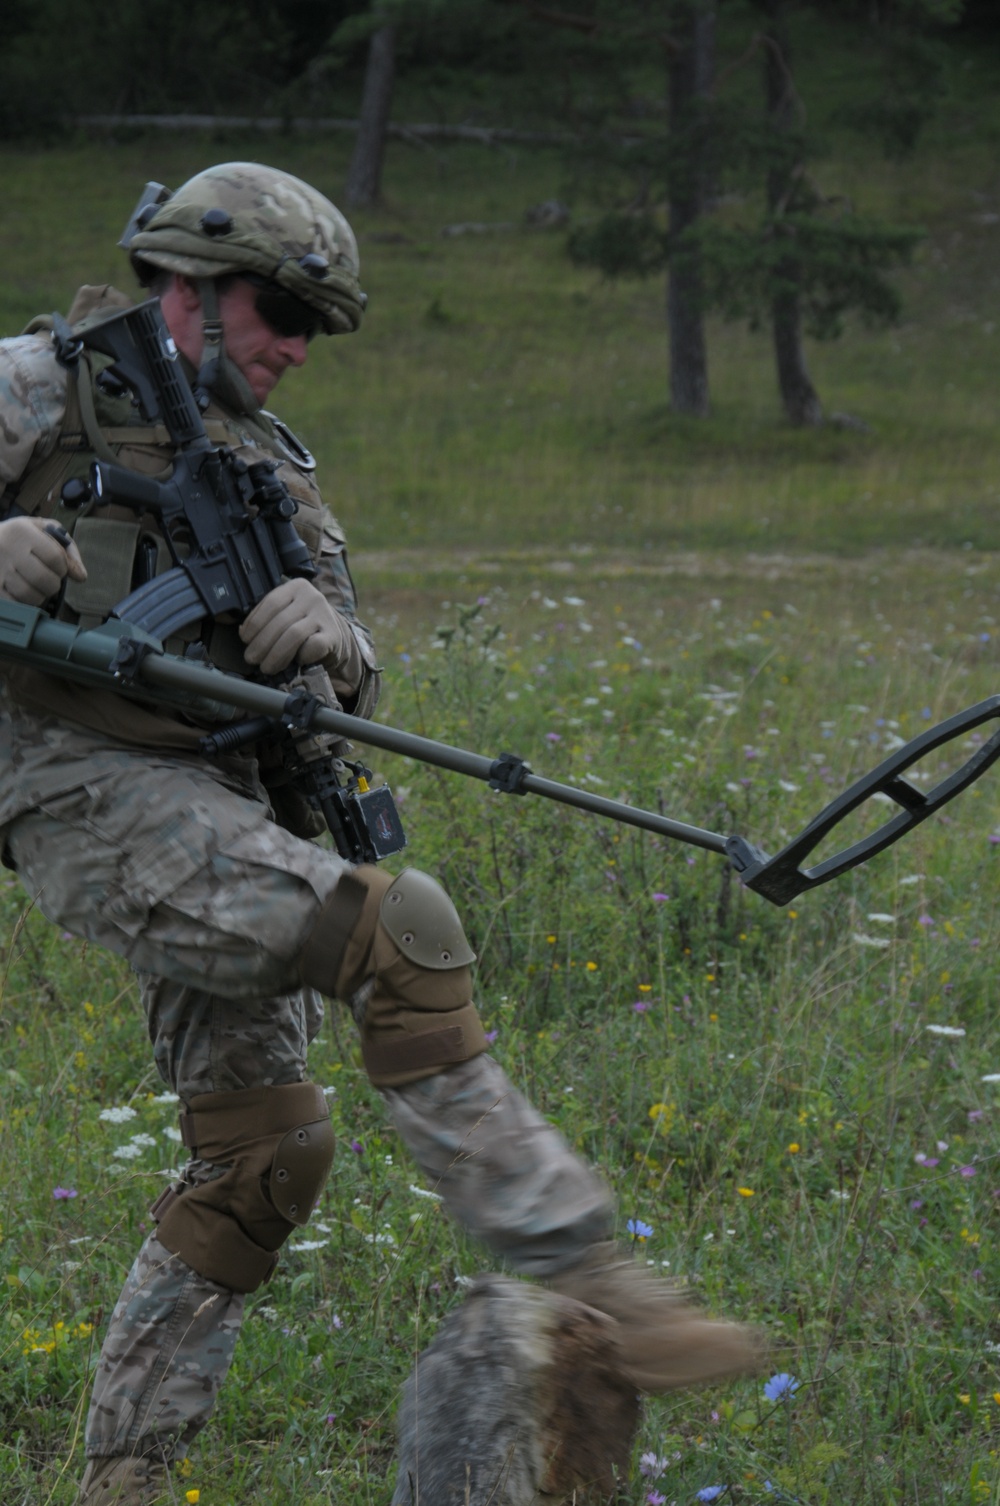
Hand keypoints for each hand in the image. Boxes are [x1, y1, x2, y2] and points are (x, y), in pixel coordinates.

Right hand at [0, 516, 86, 605]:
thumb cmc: (21, 537)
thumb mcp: (44, 531)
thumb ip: (67, 550)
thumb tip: (81, 577)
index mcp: (22, 531)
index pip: (55, 557)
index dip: (63, 567)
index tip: (60, 568)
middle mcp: (7, 549)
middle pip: (43, 579)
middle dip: (54, 584)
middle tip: (50, 580)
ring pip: (29, 595)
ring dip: (40, 596)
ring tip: (36, 586)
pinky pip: (15, 603)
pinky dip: (24, 602)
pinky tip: (23, 592)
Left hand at [239, 577, 353, 675]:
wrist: (334, 635)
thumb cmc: (303, 624)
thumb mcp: (286, 612)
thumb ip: (267, 618)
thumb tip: (244, 632)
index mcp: (296, 587)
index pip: (271, 603)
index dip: (254, 623)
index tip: (245, 640)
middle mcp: (312, 597)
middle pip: (280, 621)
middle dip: (261, 644)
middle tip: (252, 659)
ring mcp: (324, 615)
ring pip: (293, 635)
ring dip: (275, 654)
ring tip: (267, 666)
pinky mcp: (333, 635)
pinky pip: (312, 647)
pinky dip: (299, 657)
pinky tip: (295, 661)